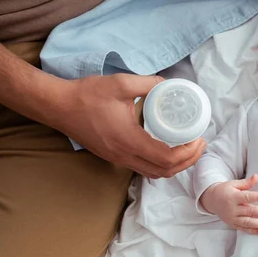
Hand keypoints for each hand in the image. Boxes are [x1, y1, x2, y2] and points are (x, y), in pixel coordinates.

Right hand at [51, 74, 205, 178]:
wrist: (58, 106)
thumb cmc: (87, 95)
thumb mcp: (121, 83)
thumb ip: (149, 82)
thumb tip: (168, 84)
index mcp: (129, 140)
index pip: (167, 158)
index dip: (188, 153)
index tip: (199, 138)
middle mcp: (124, 155)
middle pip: (164, 171)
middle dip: (187, 161)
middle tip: (199, 144)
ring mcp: (117, 159)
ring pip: (154, 173)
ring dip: (175, 166)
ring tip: (188, 148)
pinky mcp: (113, 157)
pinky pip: (143, 168)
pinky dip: (160, 164)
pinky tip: (167, 148)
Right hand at [200, 174, 257, 234]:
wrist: (211, 200)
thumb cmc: (225, 190)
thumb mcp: (233, 184)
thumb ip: (246, 182)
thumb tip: (256, 176)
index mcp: (233, 197)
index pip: (247, 197)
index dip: (257, 196)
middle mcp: (232, 209)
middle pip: (249, 211)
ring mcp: (232, 218)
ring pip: (247, 222)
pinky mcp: (232, 224)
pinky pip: (243, 229)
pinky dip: (252, 231)